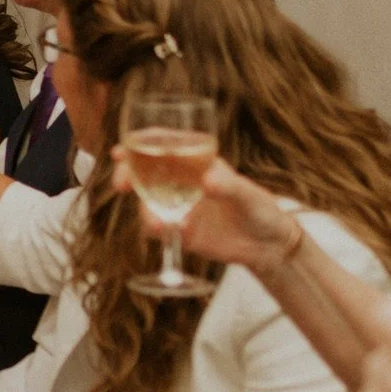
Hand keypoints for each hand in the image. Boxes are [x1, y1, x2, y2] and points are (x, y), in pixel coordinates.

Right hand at [113, 155, 297, 272]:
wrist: (268, 247)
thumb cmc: (262, 210)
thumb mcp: (249, 195)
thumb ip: (229, 186)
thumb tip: (206, 181)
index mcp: (197, 162)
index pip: (164, 145)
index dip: (139, 143)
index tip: (122, 150)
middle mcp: (182, 181)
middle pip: (143, 171)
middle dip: (127, 174)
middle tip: (122, 185)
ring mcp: (179, 206)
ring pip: (147, 202)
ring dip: (146, 211)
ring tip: (158, 225)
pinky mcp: (180, 230)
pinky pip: (160, 228)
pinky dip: (163, 230)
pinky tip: (179, 233)